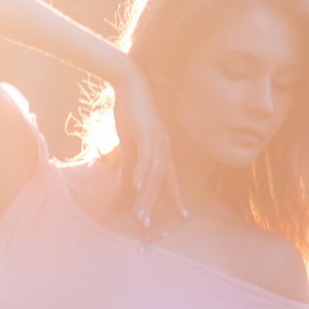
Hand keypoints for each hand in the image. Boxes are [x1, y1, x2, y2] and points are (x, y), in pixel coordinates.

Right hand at [111, 65, 183, 234]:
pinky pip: (143, 159)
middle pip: (160, 183)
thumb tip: (124, 188)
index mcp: (162, 148)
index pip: (170, 178)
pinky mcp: (145, 134)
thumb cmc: (130, 109)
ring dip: (144, 197)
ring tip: (138, 216)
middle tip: (147, 227)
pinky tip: (135, 188)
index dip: (176, 197)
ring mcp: (157, 141)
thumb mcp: (128, 142)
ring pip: (151, 176)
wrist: (129, 80)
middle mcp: (164, 147)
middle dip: (153, 206)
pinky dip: (138, 174)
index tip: (183, 215)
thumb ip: (127, 166)